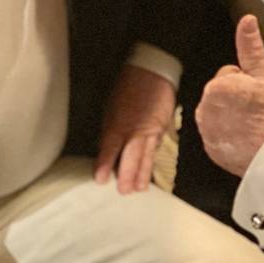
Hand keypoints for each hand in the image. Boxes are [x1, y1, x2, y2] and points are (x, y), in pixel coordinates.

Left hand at [94, 64, 175, 192]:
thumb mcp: (111, 106)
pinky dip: (152, 159)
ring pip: (146, 155)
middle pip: (131, 156)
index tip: (100, 180)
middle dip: (127, 175)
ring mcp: (151, 129)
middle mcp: (135, 129)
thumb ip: (110, 129)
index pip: (111, 147)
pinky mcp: (162, 128)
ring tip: (140, 188)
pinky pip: (155, 147)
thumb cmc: (127, 87)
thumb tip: (106, 148)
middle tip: (124, 191)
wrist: (153, 71)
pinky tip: (150, 169)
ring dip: (143, 173)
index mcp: (119, 122)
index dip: (105, 163)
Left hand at [195, 15, 263, 176]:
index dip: (249, 83)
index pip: (230, 75)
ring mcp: (208, 132)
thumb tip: (246, 21)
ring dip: (233, 117)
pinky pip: (219, 136)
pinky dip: (230, 137)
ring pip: (220, 114)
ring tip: (255, 126)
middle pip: (223, 94)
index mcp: (217, 87)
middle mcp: (206, 110)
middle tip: (259, 111)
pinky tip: (248, 140)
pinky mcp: (212, 151)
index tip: (261, 97)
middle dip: (238, 99)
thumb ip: (250, 46)